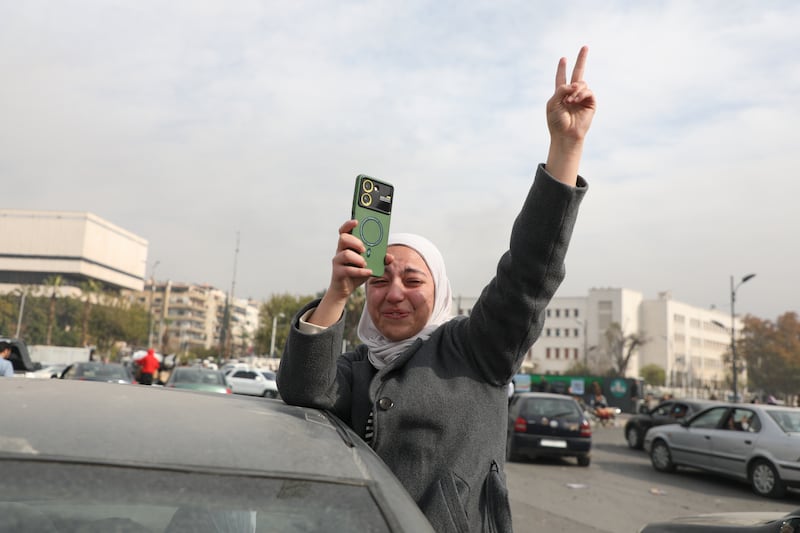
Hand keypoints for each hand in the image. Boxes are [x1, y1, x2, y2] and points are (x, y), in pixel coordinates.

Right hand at [308, 220, 374, 326]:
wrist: (346, 289)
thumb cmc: (357, 272)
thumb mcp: (370, 264)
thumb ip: (380, 259)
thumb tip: (390, 257)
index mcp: (347, 245)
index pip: (344, 231)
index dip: (349, 224)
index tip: (357, 221)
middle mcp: (340, 251)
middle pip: (343, 238)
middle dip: (355, 242)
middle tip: (364, 249)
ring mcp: (338, 261)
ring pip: (345, 254)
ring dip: (358, 258)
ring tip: (365, 263)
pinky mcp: (338, 272)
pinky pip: (348, 270)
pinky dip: (360, 271)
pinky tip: (369, 272)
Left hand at [545, 46, 596, 184]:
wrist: (565, 135)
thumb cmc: (556, 122)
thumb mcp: (553, 103)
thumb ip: (561, 90)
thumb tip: (574, 84)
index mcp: (561, 94)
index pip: (562, 78)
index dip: (562, 69)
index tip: (563, 59)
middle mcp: (572, 94)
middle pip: (578, 73)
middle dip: (581, 60)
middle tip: (585, 46)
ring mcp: (582, 98)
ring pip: (582, 83)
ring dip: (575, 89)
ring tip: (570, 100)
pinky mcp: (590, 103)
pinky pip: (588, 91)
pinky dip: (581, 93)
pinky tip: (575, 101)